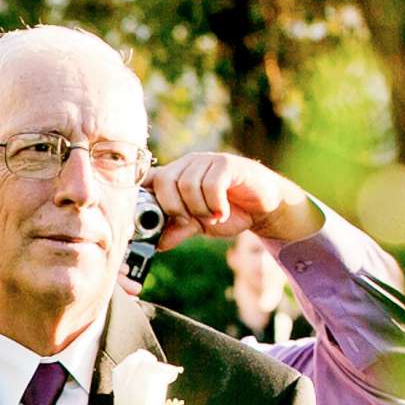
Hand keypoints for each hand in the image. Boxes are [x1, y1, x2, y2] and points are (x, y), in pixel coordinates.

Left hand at [142, 151, 324, 252]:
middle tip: (191, 220)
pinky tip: (223, 212)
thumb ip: (176, 231)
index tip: (145, 215)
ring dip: (199, 209)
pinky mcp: (228, 164)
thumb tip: (155, 244)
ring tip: (212, 217)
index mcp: (176, 174)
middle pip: (166, 181)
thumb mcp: (197, 225)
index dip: (142, 194)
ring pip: (188, 185)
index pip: (149, 177)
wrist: (262, 207)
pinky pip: (212, 185)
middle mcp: (189, 163)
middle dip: (175, 208)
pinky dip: (215, 205)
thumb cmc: (227, 212)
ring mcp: (208, 160)